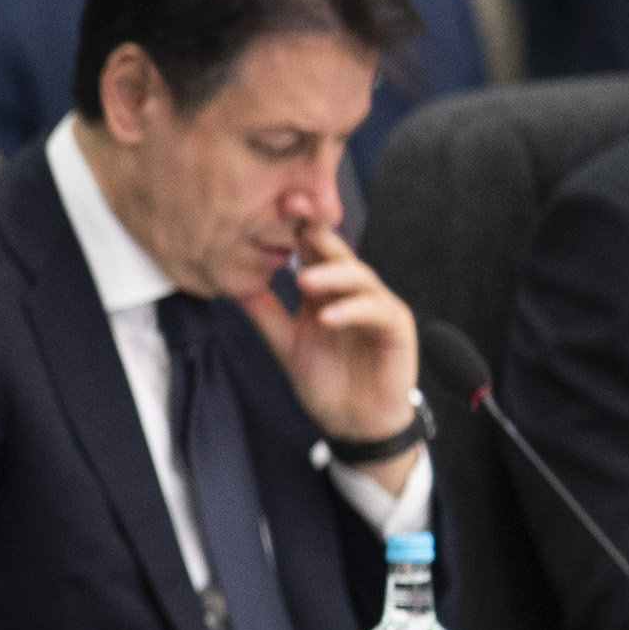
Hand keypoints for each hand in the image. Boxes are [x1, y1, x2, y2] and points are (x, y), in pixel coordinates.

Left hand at [238, 220, 422, 482]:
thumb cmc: (326, 381)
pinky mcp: (395, 328)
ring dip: (332, 276)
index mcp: (326, 291)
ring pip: (358, 278)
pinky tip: (327, 317)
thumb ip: (265, 313)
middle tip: (293, 212)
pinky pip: (375, 312)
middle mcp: (353, 292)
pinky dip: (351, 312)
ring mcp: (377, 307)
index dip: (295, 229)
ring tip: (304, 279)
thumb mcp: (286, 344)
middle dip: (317, 231)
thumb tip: (232, 284)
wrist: (354, 423)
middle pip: (337, 254)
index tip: (271, 206)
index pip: (312, 252)